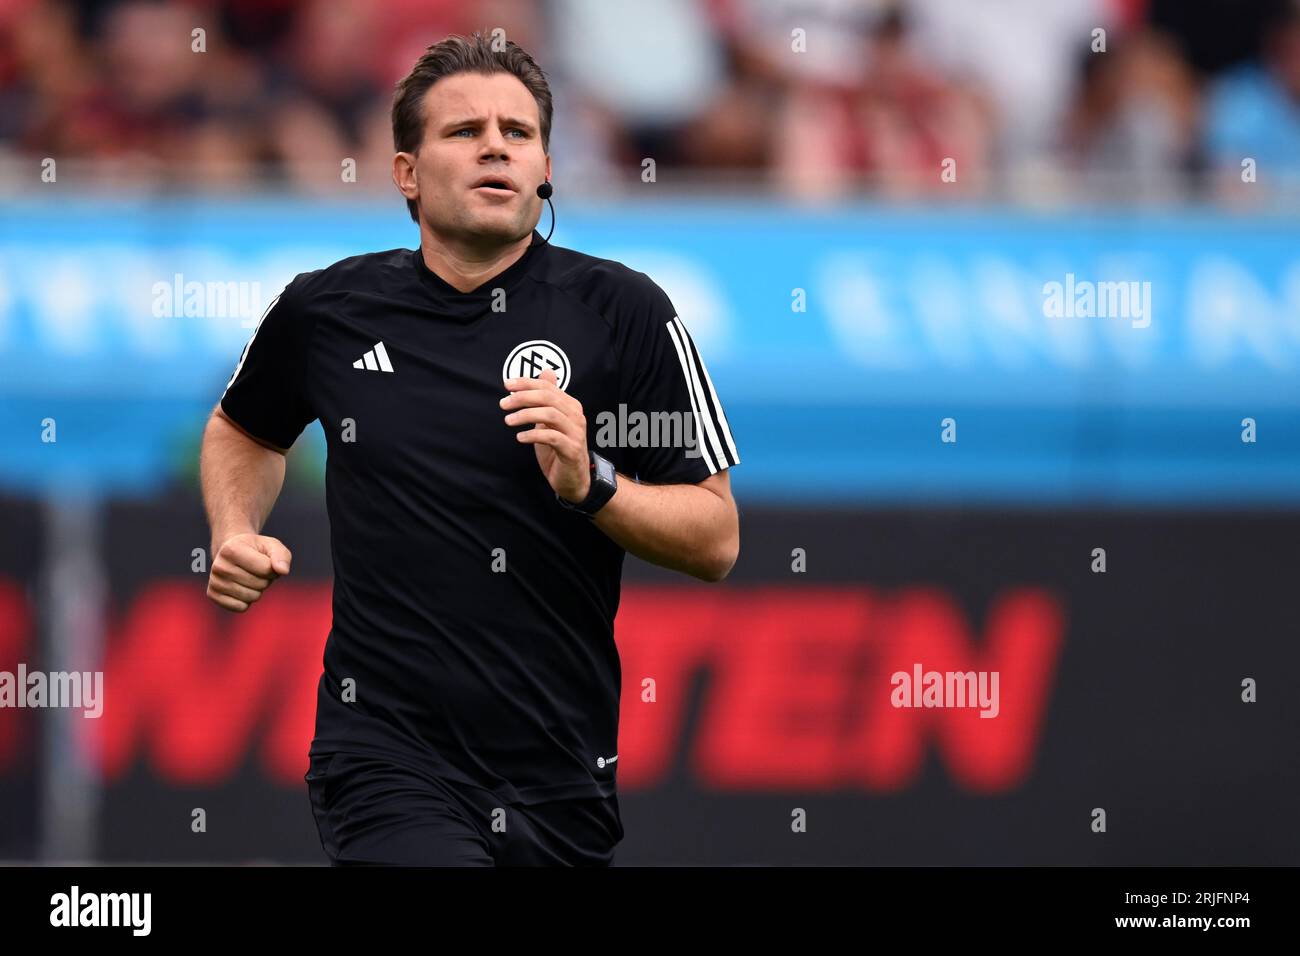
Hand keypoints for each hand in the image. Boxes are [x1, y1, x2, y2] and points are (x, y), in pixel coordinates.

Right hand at [206, 532, 291, 612]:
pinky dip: (247, 601)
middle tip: (257, 570)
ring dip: (258, 590)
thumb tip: (283, 571)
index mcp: (231, 549)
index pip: (266, 568)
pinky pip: (240, 607)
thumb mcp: (272, 546)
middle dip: (266, 579)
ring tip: (250, 577)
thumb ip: (281, 556)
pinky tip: (242, 587)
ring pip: (252, 597)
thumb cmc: (256, 550)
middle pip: (260, 584)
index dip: (273, 568)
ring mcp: (214, 581)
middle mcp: (219, 566)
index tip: (266, 561)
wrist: (233, 553)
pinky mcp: (213, 595)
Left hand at [500, 367, 589, 502]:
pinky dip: (533, 435)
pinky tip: (520, 437)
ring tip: (508, 420)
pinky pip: (552, 438)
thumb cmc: (559, 448)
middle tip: (503, 404)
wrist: (573, 478)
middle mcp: (576, 416)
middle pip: (548, 398)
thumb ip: (548, 398)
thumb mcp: (550, 420)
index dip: (527, 383)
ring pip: (550, 415)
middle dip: (523, 397)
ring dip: (526, 415)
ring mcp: (576, 433)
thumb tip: (546, 371)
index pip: (547, 387)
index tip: (507, 384)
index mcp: (570, 405)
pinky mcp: (572, 450)